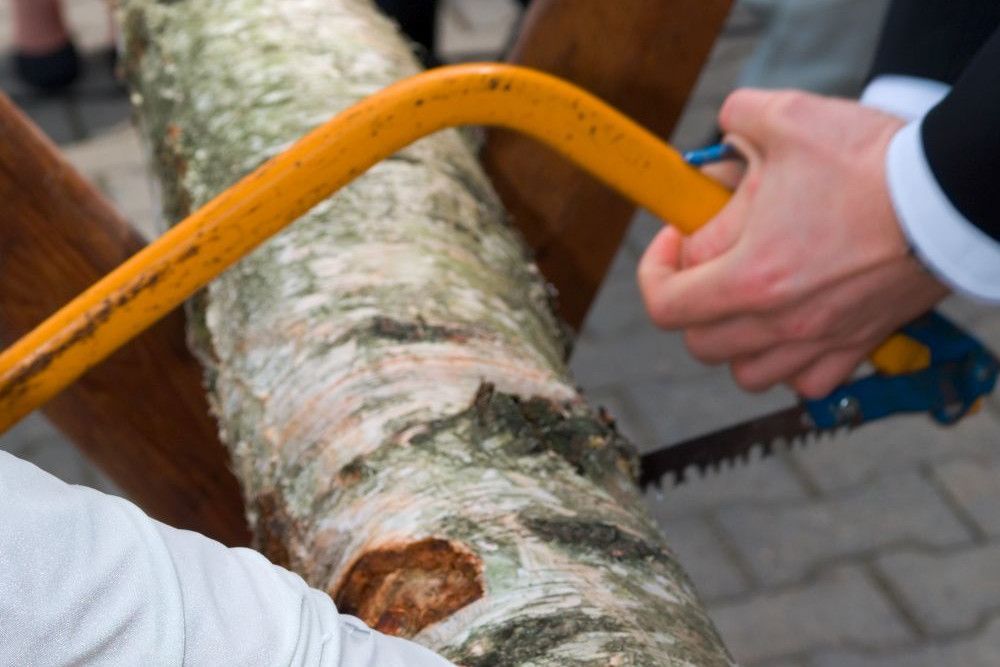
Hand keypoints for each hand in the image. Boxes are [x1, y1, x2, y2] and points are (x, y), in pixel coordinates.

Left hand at [638, 89, 948, 397]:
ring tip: (745, 301)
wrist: (953, 192)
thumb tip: (726, 127)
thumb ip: (738, 116)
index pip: (665, 302)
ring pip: (748, 374)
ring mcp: (820, 337)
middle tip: (708, 265)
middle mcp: (780, 319)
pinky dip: (791, 366)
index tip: (674, 239)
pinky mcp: (859, 344)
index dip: (655, 268)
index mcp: (750, 273)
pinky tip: (794, 328)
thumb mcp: (789, 117)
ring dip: (733, 342)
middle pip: (699, 342)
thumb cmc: (872, 161)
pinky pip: (808, 384)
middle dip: (690, 304)